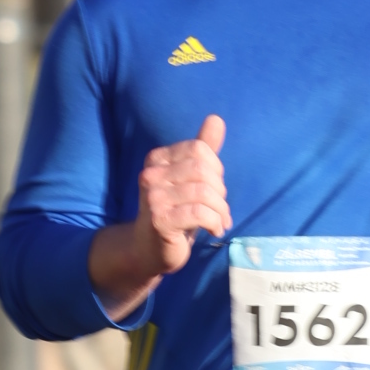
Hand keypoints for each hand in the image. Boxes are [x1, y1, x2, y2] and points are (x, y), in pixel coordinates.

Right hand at [134, 114, 229, 280]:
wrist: (149, 250)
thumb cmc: (174, 212)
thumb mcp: (189, 180)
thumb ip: (202, 151)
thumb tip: (216, 119)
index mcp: (157, 159)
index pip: (198, 149)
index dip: (216, 169)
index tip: (216, 189)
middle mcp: (151, 174)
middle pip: (202, 170)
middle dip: (219, 191)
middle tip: (220, 209)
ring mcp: (153, 197)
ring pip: (204, 192)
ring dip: (220, 210)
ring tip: (221, 221)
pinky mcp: (160, 220)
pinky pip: (200, 213)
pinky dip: (215, 222)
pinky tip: (215, 230)